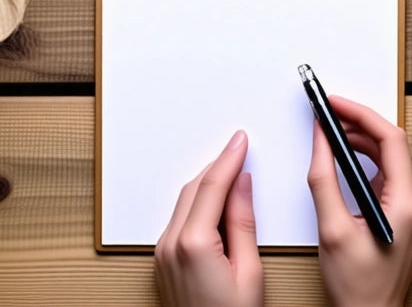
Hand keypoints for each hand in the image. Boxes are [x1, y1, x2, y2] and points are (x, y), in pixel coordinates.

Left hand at [155, 130, 262, 306]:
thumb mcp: (249, 271)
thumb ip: (242, 222)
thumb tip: (242, 184)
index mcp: (193, 243)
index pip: (213, 185)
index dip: (229, 158)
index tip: (240, 140)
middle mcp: (170, 244)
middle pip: (195, 189)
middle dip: (218, 166)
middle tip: (239, 147)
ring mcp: (162, 253)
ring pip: (184, 202)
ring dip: (207, 182)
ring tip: (233, 170)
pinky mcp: (162, 260)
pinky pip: (179, 218)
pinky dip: (198, 202)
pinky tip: (215, 200)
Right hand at [307, 96, 411, 306]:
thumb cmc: (358, 287)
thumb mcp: (332, 228)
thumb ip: (324, 178)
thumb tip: (321, 140)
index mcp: (406, 203)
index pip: (390, 139)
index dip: (360, 114)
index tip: (334, 103)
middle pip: (390, 144)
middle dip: (356, 124)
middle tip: (326, 112)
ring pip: (388, 158)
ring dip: (359, 142)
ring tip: (329, 130)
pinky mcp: (403, 214)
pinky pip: (385, 176)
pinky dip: (363, 162)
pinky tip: (341, 158)